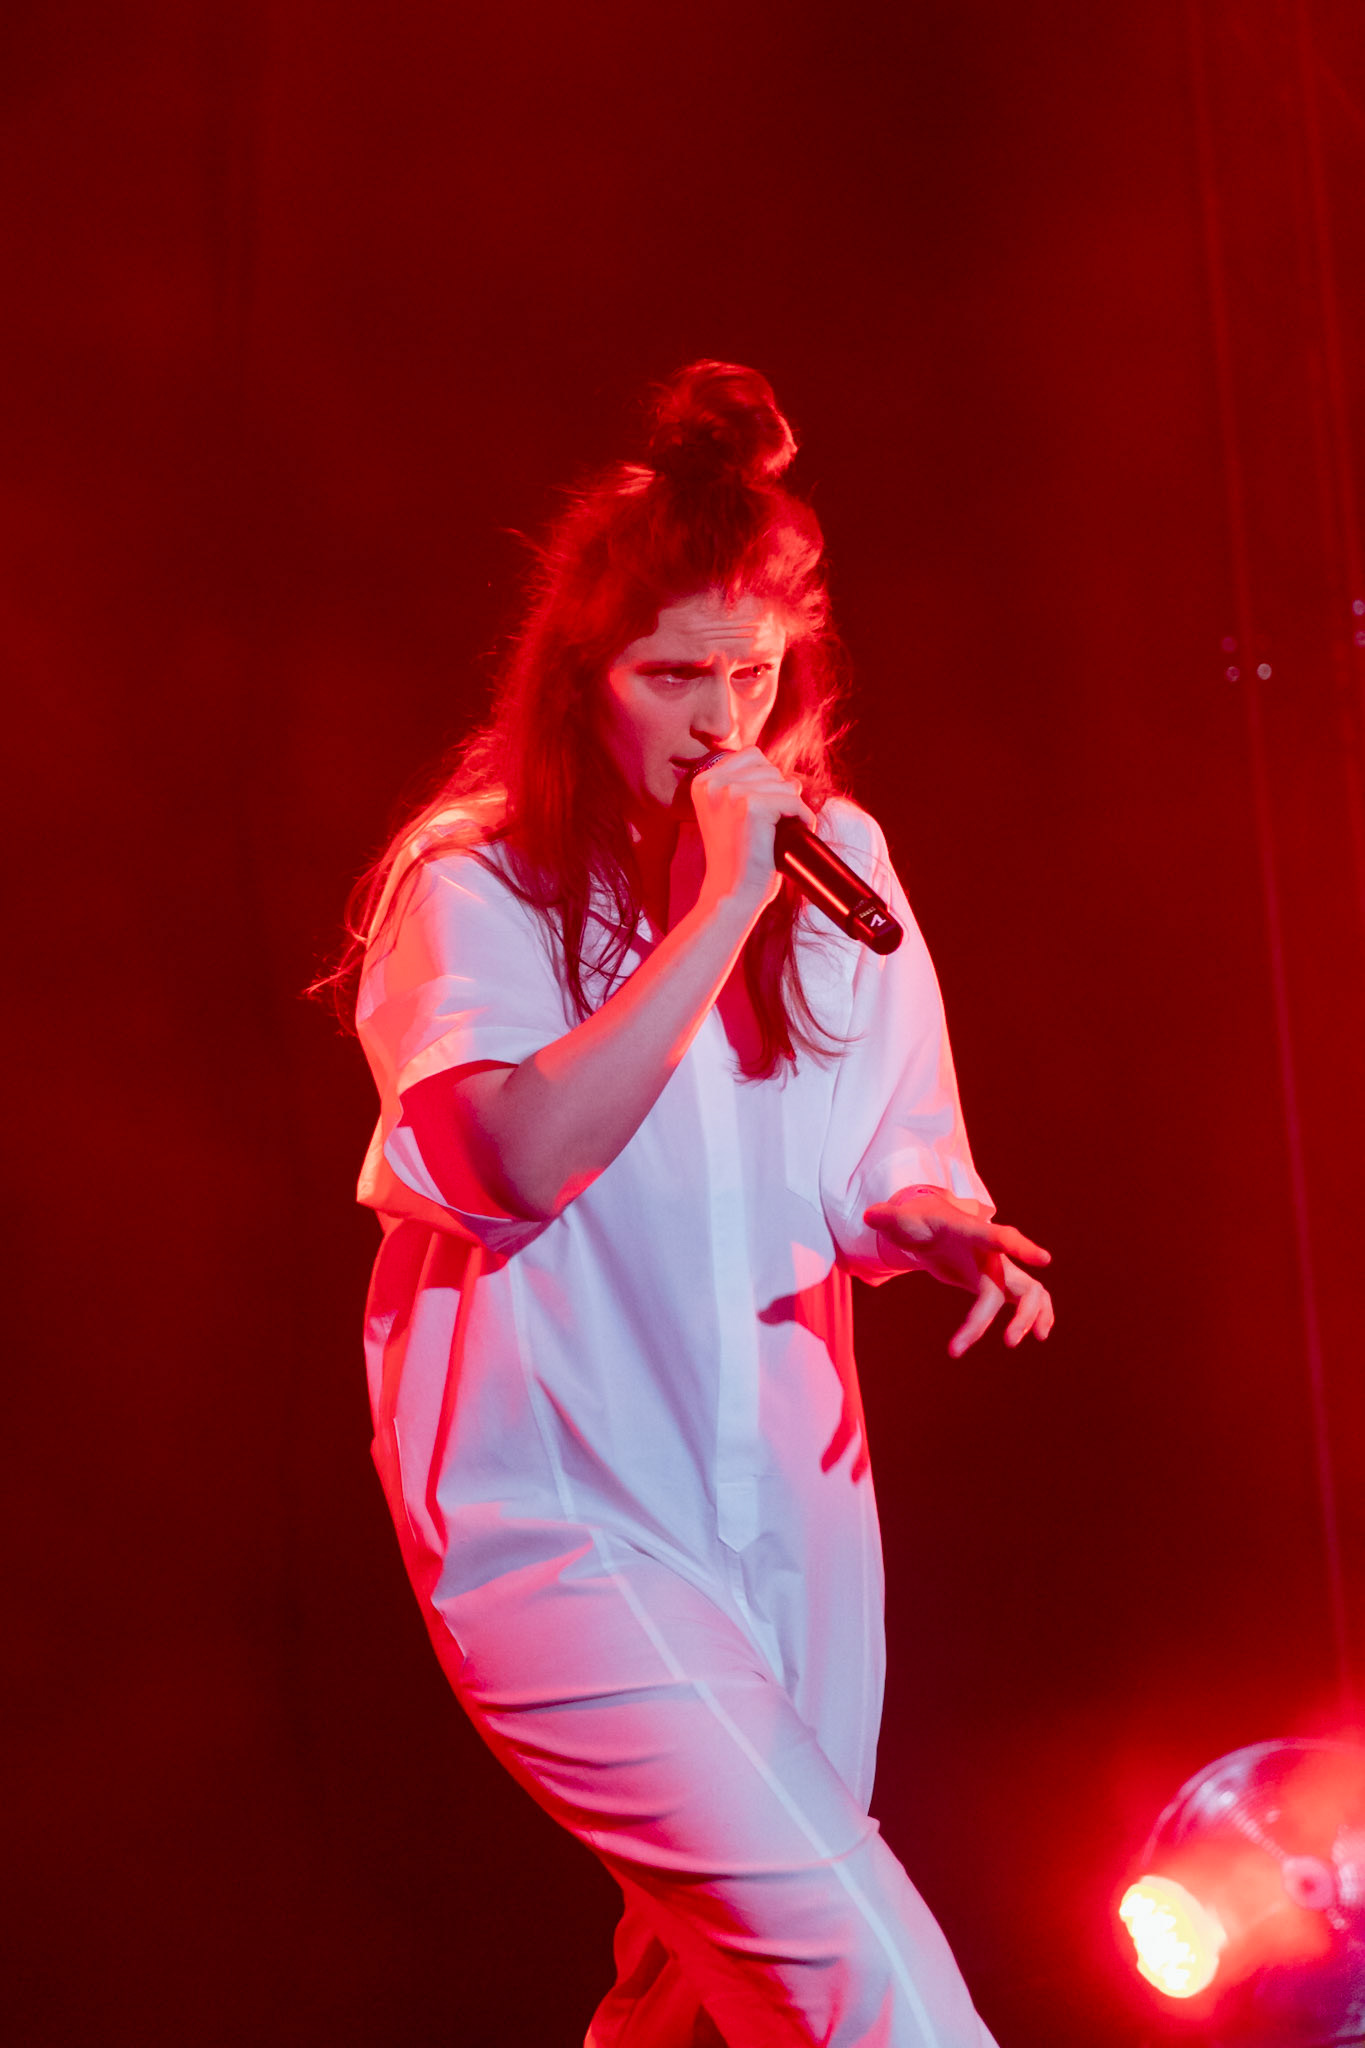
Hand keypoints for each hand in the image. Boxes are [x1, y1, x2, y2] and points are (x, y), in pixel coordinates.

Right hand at [689, 748, 813, 915]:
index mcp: (703, 781)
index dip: (766, 781)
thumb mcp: (732, 815)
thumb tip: (794, 779)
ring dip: (790, 809)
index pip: (752, 755)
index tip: (760, 813)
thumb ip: (751, 788)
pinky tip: (790, 838)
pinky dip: (802, 820)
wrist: (731, 894)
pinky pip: (795, 802)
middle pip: (770, 768)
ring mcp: (730, 792)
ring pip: (785, 785)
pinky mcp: (752, 806)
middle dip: (778, 794)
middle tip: (768, 828)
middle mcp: (713, 783)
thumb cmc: (737, 859)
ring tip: (777, 834)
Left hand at [863, 1186, 1053, 1356]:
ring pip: (1029, 1292)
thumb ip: (889, 1218)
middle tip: (1007, 1342)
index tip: (1044, 1259)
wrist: (931, 1223)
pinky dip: (1034, 1316)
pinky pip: (1025, 1299)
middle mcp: (991, 1252)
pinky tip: (1034, 1334)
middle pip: (1018, 1281)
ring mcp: (998, 1267)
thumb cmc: (918, 1221)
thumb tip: (870, 1216)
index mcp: (970, 1233)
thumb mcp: (902, 1220)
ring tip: (1014, 1342)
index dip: (1018, 1247)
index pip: (997, 1237)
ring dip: (1030, 1318)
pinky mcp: (997, 1281)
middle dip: (1021, 1312)